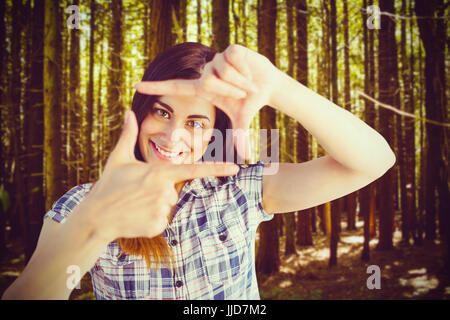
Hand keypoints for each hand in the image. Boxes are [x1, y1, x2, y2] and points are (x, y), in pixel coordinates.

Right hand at [83, 110, 238, 240]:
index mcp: (159, 172)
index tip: (235, 168)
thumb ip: (128, 135)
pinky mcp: (159, 225)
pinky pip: (162, 220)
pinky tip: (136, 217)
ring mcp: (162, 209)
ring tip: (135, 205)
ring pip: (168, 206)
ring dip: (155, 206)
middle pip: (174, 191)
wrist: (95, 217)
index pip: (194, 170)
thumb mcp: (118, 158)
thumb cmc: (108, 185)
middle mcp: (165, 190)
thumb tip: (128, 113)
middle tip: (137, 193)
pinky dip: (151, 220)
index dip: (217, 169)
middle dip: (159, 192)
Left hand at [134, 44, 281, 158]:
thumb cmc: (250, 101)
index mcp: (203, 88)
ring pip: (223, 70)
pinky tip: (251, 72)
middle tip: (244, 94)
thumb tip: (245, 157)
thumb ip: (240, 136)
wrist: (267, 84)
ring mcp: (217, 59)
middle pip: (208, 81)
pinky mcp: (230, 49)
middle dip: (230, 90)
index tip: (136, 87)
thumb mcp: (241, 119)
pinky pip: (233, 59)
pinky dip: (246, 70)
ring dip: (240, 81)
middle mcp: (207, 72)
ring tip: (249, 84)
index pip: (175, 87)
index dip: (156, 87)